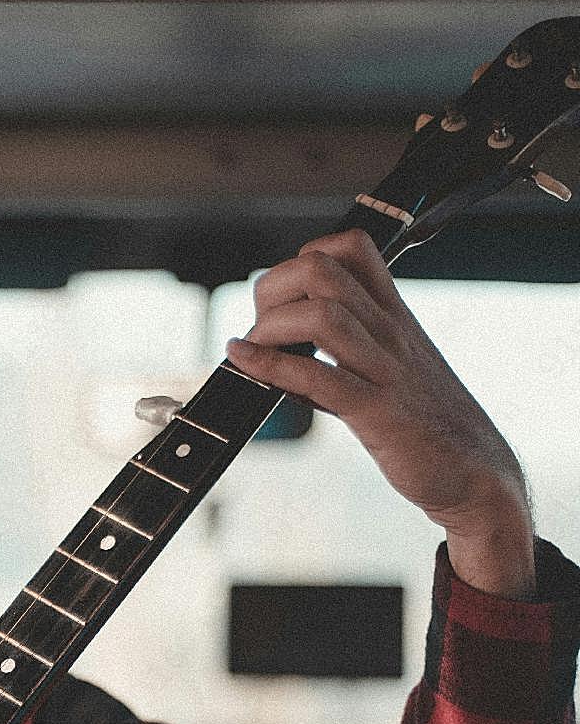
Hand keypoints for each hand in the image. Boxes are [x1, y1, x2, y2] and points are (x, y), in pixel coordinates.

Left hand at [224, 229, 534, 597]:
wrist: (477, 475)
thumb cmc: (430, 427)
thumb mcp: (393, 374)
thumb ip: (343, 357)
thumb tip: (281, 357)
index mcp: (396, 317)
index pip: (354, 248)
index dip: (305, 257)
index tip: (284, 296)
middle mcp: (391, 333)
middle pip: (323, 271)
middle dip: (275, 288)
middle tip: (259, 324)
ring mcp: (385, 369)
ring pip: (321, 316)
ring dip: (270, 326)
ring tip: (254, 347)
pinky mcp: (377, 412)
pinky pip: (317, 377)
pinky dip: (269, 366)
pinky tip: (245, 362)